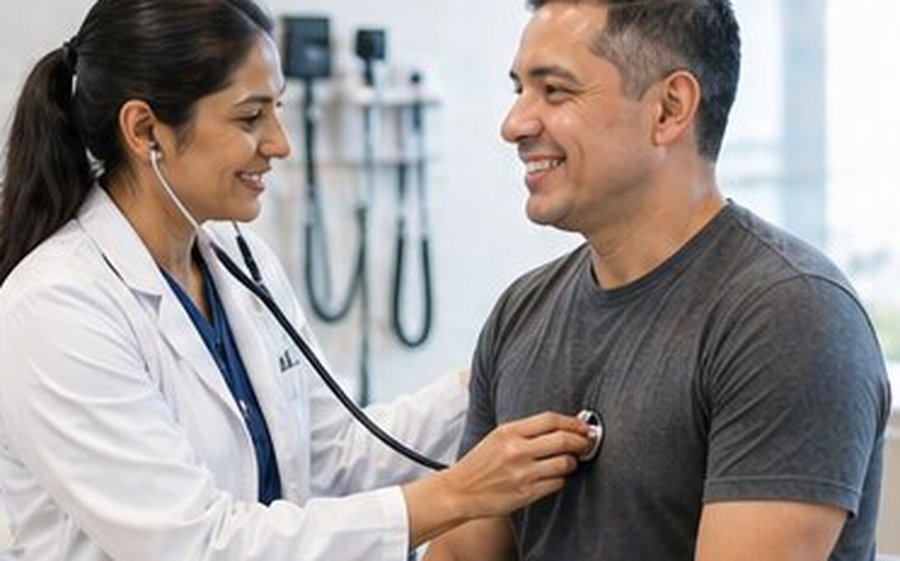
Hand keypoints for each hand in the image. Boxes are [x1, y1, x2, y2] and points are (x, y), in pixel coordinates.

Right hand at [440, 411, 589, 517]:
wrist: (459, 491)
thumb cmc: (480, 463)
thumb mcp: (497, 437)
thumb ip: (526, 431)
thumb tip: (562, 426)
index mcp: (508, 432)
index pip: (550, 420)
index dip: (572, 422)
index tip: (583, 426)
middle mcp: (516, 450)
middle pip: (563, 440)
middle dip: (581, 441)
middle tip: (586, 443)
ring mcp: (522, 473)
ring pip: (565, 463)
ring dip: (573, 462)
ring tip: (568, 461)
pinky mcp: (526, 493)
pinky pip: (557, 483)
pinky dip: (561, 479)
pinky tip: (554, 476)